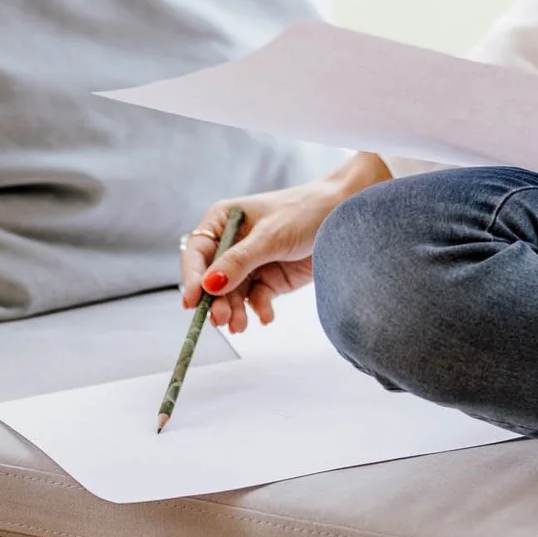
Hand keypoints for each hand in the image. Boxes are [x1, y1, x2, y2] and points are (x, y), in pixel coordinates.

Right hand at [179, 151, 391, 331]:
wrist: (346, 217)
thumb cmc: (306, 211)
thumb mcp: (270, 236)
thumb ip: (239, 261)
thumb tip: (208, 286)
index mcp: (224, 220)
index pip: (198, 251)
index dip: (191, 277)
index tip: (192, 301)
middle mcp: (233, 242)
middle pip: (212, 278)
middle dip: (216, 300)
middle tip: (223, 320)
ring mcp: (251, 263)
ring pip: (232, 294)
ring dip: (235, 310)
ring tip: (241, 325)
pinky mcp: (271, 279)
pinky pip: (256, 300)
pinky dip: (258, 310)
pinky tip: (266, 316)